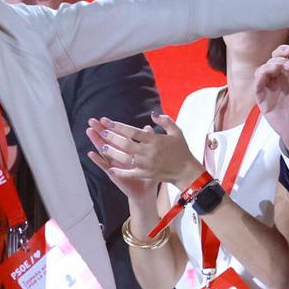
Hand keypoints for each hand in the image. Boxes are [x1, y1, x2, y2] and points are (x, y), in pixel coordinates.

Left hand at [87, 113, 204, 194]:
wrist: (186, 171)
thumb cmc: (181, 150)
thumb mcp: (176, 132)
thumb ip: (165, 121)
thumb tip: (152, 114)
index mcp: (155, 140)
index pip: (133, 132)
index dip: (119, 126)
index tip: (107, 121)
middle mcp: (149, 152)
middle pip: (126, 144)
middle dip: (112, 137)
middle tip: (101, 132)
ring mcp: (147, 165)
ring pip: (125, 158)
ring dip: (113, 152)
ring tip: (103, 146)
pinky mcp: (146, 174)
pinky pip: (131, 173)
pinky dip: (120, 171)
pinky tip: (111, 168)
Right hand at [255, 44, 288, 159]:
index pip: (281, 58)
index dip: (282, 51)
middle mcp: (278, 81)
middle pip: (270, 62)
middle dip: (277, 58)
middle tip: (288, 63)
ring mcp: (270, 90)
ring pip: (261, 71)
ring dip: (268, 66)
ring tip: (280, 68)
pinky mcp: (263, 101)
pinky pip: (257, 87)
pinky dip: (259, 78)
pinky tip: (266, 74)